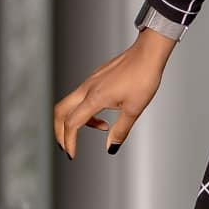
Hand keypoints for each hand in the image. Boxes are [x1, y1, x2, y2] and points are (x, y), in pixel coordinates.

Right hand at [53, 29, 173, 159]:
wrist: (148, 53)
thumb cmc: (143, 78)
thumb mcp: (134, 109)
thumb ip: (120, 131)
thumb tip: (111, 148)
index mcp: (94, 98)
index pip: (72, 124)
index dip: (69, 141)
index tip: (72, 154)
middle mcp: (87, 88)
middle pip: (60, 112)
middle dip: (59, 131)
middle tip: (66, 146)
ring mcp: (90, 81)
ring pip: (70, 104)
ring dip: (76, 121)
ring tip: (101, 128)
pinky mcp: (95, 78)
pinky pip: (81, 97)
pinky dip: (85, 110)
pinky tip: (104, 114)